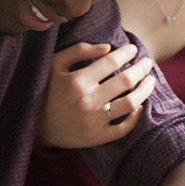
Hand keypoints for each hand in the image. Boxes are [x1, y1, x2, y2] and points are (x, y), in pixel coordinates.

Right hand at [38, 42, 155, 147]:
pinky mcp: (97, 138)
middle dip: (141, 68)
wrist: (33, 125)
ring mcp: (94, 121)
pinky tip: (139, 105)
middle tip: (148, 62)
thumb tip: (108, 47)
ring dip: (145, 90)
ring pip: (130, 104)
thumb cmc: (45, 90)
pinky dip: (135, 117)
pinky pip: (124, 128)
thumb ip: (80, 51)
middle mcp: (88, 101)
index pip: (111, 62)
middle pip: (126, 81)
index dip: (126, 53)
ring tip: (151, 80)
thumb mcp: (55, 64)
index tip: (134, 49)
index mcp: (77, 81)